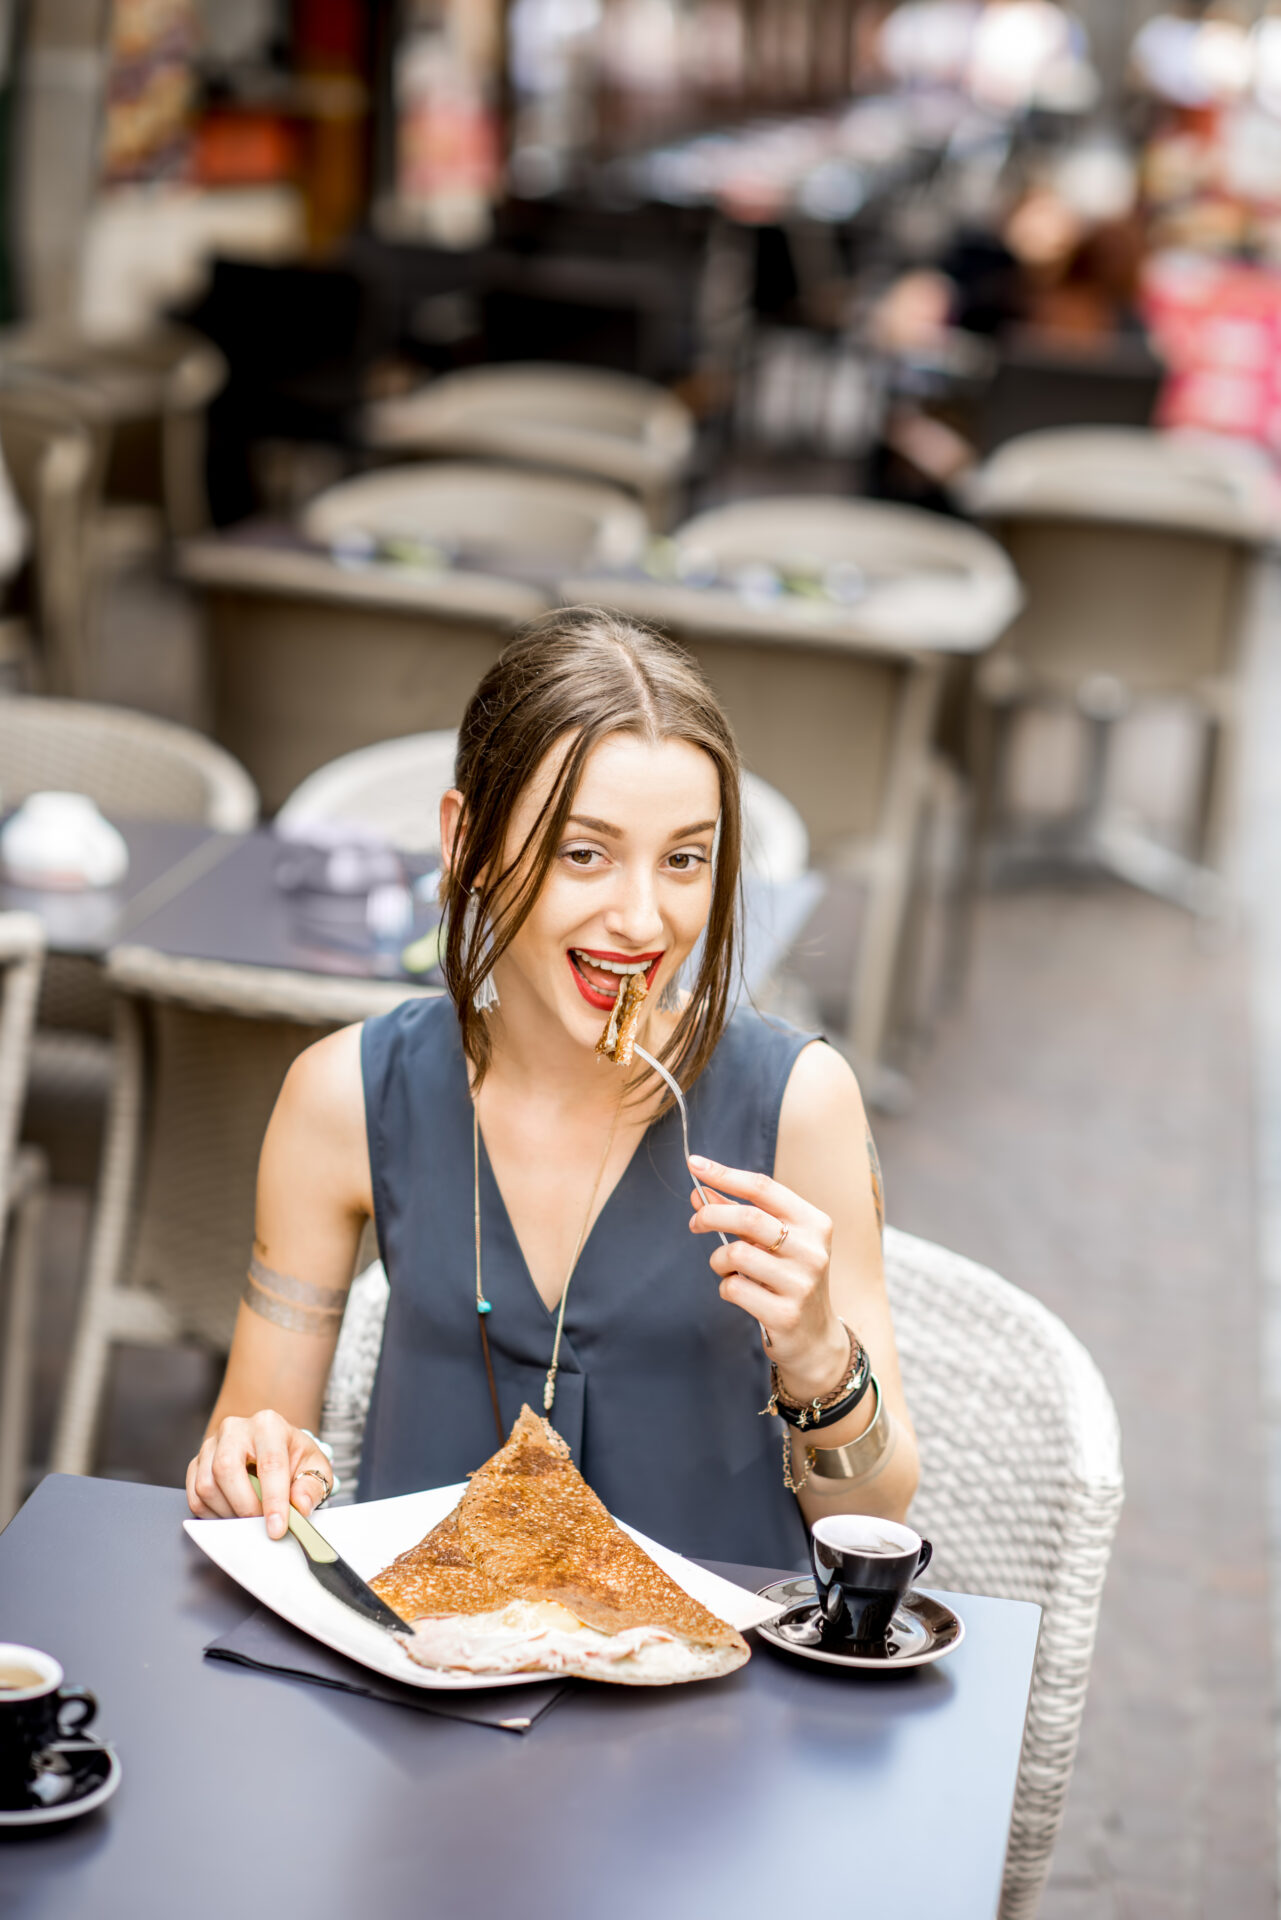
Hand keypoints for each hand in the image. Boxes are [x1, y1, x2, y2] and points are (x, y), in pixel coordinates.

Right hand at [186, 1411, 332, 1539]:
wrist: (274, 1450)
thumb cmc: (293, 1458)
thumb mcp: (314, 1467)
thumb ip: (311, 1486)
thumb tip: (299, 1505)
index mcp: (268, 1425)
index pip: (270, 1463)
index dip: (273, 1500)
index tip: (277, 1528)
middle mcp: (235, 1430)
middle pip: (227, 1469)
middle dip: (245, 1506)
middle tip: (260, 1526)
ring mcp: (210, 1445)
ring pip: (206, 1485)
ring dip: (228, 1512)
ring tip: (249, 1519)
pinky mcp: (196, 1464)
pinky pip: (194, 1497)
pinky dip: (212, 1515)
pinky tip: (232, 1515)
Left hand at [687, 1154, 847, 1398]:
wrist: (816, 1337)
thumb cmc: (790, 1279)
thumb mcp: (773, 1243)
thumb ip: (740, 1216)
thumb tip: (700, 1193)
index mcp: (814, 1223)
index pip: (764, 1188)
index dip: (725, 1174)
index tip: (694, 1164)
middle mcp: (813, 1250)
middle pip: (748, 1218)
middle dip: (712, 1215)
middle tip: (694, 1222)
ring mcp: (801, 1283)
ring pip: (736, 1254)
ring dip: (719, 1260)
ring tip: (727, 1269)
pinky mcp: (785, 1313)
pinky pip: (733, 1287)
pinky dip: (725, 1286)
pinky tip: (740, 1292)